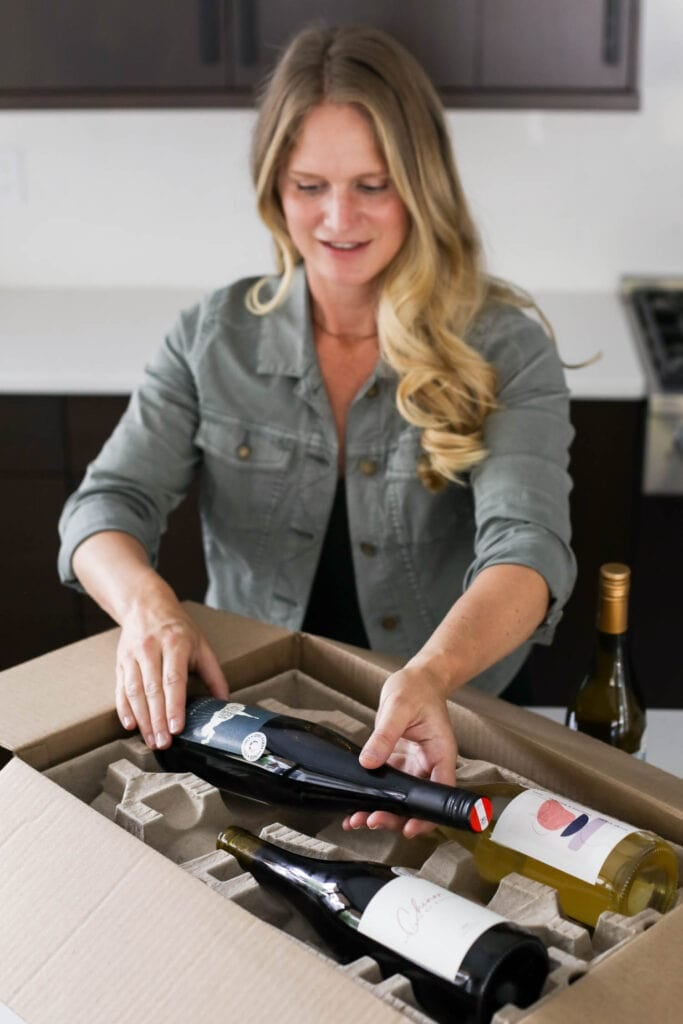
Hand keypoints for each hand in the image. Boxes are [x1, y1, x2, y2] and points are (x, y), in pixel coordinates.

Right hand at [115, 599, 228, 749]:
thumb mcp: (201, 644)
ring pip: (134, 692)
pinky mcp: (120, 662)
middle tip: (163, 743)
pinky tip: (130, 725)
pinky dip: (124, 709)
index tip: (177, 728)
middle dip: (157, 720)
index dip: (174, 706)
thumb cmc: (177, 628)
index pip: (173, 679)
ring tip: (151, 740)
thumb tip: (224, 702)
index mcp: (175, 644)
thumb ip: (213, 674)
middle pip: (152, 690)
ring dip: (142, 719)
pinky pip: (120, 689)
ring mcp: (132, 656)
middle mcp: (151, 650)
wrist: (146, 605)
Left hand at [342, 662, 456, 838]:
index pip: (439, 792)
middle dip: (395, 817)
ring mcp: (414, 766)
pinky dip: (373, 797)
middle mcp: (429, 765)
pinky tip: (355, 806)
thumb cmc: (417, 689)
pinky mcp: (399, 762)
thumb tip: (369, 761)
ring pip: (401, 798)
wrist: (417, 679)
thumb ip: (384, 735)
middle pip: (417, 802)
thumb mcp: (399, 707)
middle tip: (371, 820)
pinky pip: (387, 785)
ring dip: (381, 811)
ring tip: (357, 819)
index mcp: (440, 753)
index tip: (409, 828)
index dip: (426, 815)